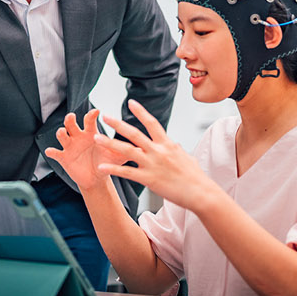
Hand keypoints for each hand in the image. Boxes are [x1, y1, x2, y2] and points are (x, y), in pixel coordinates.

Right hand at [44, 109, 126, 192]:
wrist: (97, 179)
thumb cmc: (106, 162)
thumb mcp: (117, 157)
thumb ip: (127, 150)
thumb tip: (143, 146)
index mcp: (91, 133)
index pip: (89, 120)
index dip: (91, 115)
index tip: (96, 112)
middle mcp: (78, 137)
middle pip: (72, 124)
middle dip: (70, 119)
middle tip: (72, 117)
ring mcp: (70, 146)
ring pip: (62, 136)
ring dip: (61, 133)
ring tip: (62, 132)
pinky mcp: (63, 157)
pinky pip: (55, 153)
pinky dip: (52, 152)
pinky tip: (51, 151)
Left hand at [95, 100, 222, 211]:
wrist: (200, 193)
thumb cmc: (196, 177)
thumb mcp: (186, 158)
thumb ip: (177, 150)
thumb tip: (174, 145)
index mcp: (168, 144)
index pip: (152, 123)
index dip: (141, 112)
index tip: (132, 102)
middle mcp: (158, 151)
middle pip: (134, 133)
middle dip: (118, 124)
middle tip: (105, 116)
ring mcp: (152, 164)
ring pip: (127, 150)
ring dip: (110, 143)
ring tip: (96, 138)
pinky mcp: (148, 179)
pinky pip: (127, 173)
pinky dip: (113, 170)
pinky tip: (101, 167)